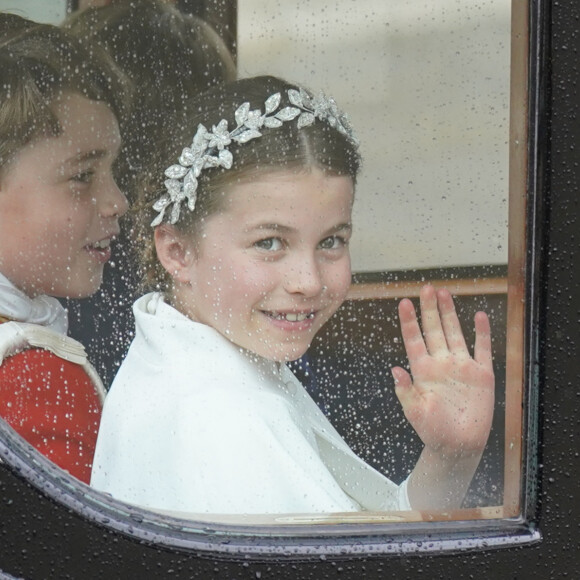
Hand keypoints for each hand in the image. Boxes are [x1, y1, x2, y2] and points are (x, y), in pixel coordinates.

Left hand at [392, 285, 494, 458]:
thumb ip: (405, 391)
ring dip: (450, 313)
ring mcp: (461, 367)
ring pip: (454, 333)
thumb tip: (395, 371)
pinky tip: (479, 316)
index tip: (403, 302)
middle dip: (429, 308)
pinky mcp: (481, 374)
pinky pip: (482, 349)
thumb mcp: (414, 412)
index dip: (409, 321)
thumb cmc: (433, 430)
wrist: (458, 446)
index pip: (413, 339)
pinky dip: (482, 333)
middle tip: (426, 287)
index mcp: (422, 370)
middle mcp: (441, 363)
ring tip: (444, 293)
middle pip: (433, 329)